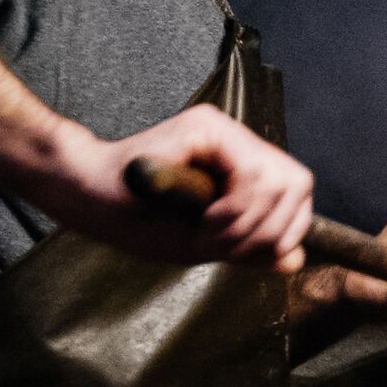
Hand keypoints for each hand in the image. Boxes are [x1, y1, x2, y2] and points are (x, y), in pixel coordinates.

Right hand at [31, 104, 315, 270]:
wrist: (89, 198)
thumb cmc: (140, 221)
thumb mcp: (205, 245)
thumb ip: (250, 249)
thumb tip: (295, 259)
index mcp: (243, 165)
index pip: (297, 192)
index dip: (287, 229)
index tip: (246, 250)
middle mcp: (238, 141)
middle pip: (297, 185)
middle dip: (268, 231)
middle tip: (223, 244)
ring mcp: (222, 130)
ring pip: (279, 182)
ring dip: (247, 223)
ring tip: (209, 232)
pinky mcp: (203, 127)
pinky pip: (250, 174)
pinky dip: (234, 210)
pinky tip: (204, 221)